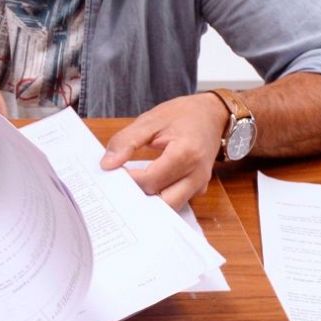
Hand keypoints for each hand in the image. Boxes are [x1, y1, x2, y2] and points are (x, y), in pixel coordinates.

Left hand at [100, 92, 229, 208]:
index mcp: (186, 154)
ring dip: (151, 199)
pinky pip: (178, 200)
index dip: (129, 179)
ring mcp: (200, 184)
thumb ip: (127, 141)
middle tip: (122, 183)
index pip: (151, 181)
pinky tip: (147, 185)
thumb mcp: (150, 120)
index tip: (114, 170)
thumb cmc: (183, 115)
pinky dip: (161, 196)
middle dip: (140, 195)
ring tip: (134, 184)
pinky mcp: (199, 188)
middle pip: (163, 201)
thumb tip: (107, 164)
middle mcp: (197, 174)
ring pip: (171, 206)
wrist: (213, 114)